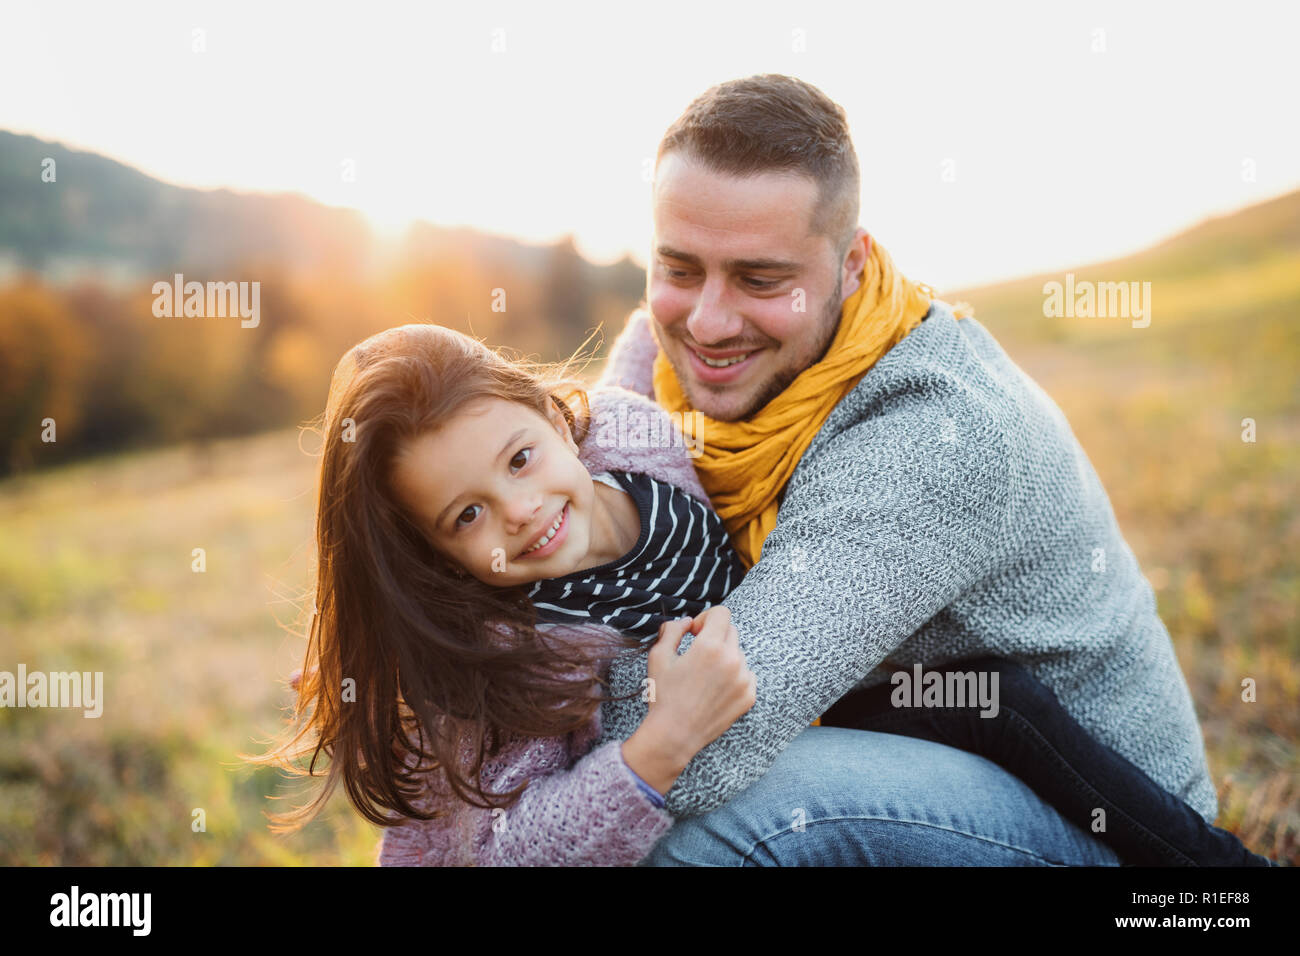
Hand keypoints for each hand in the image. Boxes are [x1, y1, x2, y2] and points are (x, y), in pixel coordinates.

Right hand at [621, 607, 755, 793]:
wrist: (674, 735)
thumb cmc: (663, 695)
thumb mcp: (659, 656)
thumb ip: (673, 630)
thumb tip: (688, 622)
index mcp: (710, 647)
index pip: (722, 613)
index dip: (706, 618)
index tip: (695, 634)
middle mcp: (732, 660)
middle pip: (731, 631)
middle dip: (714, 637)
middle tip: (697, 655)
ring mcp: (744, 679)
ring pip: (739, 653)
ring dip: (724, 657)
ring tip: (705, 677)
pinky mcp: (749, 696)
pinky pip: (747, 674)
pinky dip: (734, 676)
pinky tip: (715, 689)